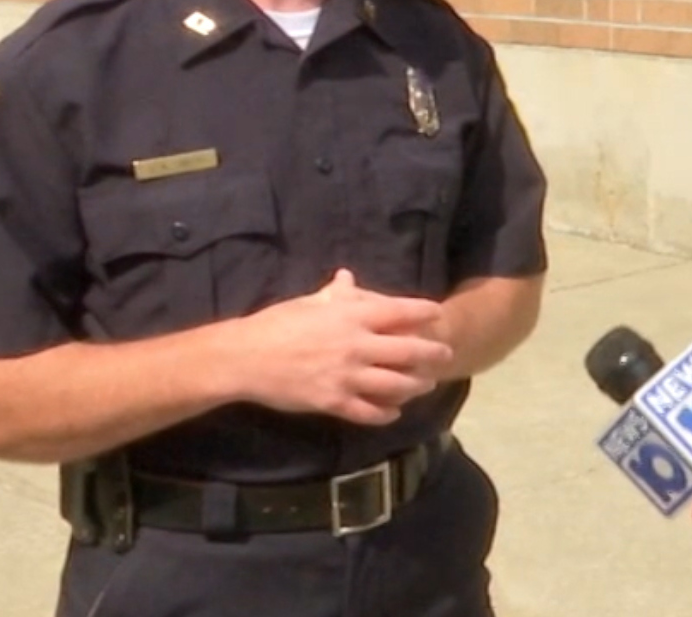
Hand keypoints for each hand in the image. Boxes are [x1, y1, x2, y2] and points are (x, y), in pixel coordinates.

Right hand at [232, 269, 454, 424]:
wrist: (246, 358)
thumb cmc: (277, 324)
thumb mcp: (308, 303)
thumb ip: (335, 294)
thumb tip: (346, 278)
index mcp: (351, 316)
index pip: (401, 312)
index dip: (424, 313)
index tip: (438, 314)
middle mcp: (356, 345)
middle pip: (408, 351)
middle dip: (432, 353)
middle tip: (445, 353)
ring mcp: (346, 376)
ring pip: (395, 384)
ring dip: (416, 385)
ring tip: (426, 384)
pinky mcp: (333, 402)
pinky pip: (368, 411)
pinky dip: (386, 413)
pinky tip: (394, 411)